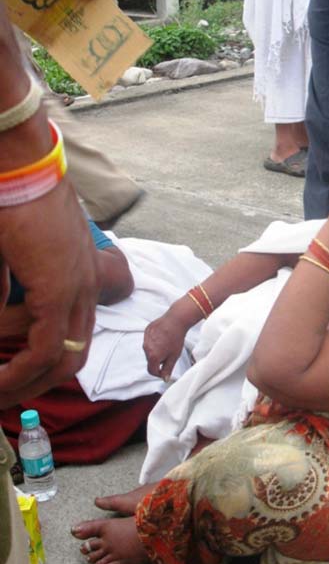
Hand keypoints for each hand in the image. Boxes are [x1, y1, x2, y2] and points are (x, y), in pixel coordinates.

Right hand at [0, 180, 97, 406]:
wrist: (20, 165)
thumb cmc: (12, 199)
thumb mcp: (9, 251)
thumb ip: (5, 283)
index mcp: (78, 276)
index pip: (73, 332)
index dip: (46, 362)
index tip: (15, 378)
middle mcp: (85, 287)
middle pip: (75, 355)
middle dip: (40, 384)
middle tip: (5, 398)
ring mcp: (75, 289)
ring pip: (63, 359)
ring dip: (28, 384)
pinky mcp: (58, 289)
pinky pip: (45, 347)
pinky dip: (21, 372)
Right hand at [143, 312, 187, 381]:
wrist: (175, 320)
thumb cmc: (176, 339)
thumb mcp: (174, 357)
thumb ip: (168, 369)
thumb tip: (164, 379)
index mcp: (153, 356)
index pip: (151, 371)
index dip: (159, 373)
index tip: (165, 370)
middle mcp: (146, 348)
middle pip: (150, 360)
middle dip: (158, 360)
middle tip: (169, 353)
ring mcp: (145, 339)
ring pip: (149, 350)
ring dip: (156, 350)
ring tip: (167, 343)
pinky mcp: (146, 331)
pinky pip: (149, 341)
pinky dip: (155, 341)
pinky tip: (164, 336)